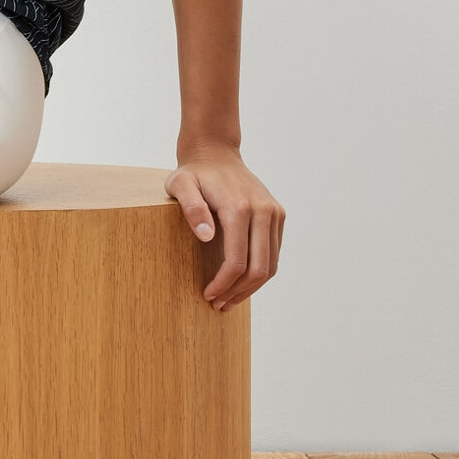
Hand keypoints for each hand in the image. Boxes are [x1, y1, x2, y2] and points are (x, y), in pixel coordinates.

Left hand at [165, 144, 284, 311]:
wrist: (215, 153)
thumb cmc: (193, 173)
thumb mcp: (180, 185)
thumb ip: (191, 208)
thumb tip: (205, 235)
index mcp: (239, 208)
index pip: (236, 261)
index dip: (223, 284)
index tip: (208, 296)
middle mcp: (263, 211)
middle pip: (259, 268)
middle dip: (238, 292)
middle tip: (219, 305)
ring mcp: (274, 213)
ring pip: (271, 264)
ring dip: (251, 287)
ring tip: (229, 300)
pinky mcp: (278, 215)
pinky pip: (273, 253)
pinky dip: (260, 272)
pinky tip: (241, 282)